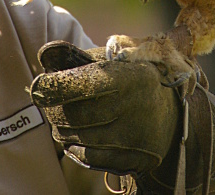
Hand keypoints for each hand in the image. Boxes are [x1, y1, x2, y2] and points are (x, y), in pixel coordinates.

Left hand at [30, 41, 214, 193]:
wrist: (176, 115)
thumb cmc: (137, 78)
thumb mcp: (116, 59)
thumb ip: (79, 57)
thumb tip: (44, 54)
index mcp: (134, 77)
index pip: (84, 83)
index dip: (54, 85)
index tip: (38, 85)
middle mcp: (137, 109)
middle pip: (76, 113)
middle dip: (53, 107)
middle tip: (46, 99)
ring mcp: (135, 138)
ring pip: (78, 136)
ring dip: (61, 125)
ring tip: (61, 113)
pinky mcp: (132, 160)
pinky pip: (87, 156)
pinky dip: (73, 144)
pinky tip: (75, 132)